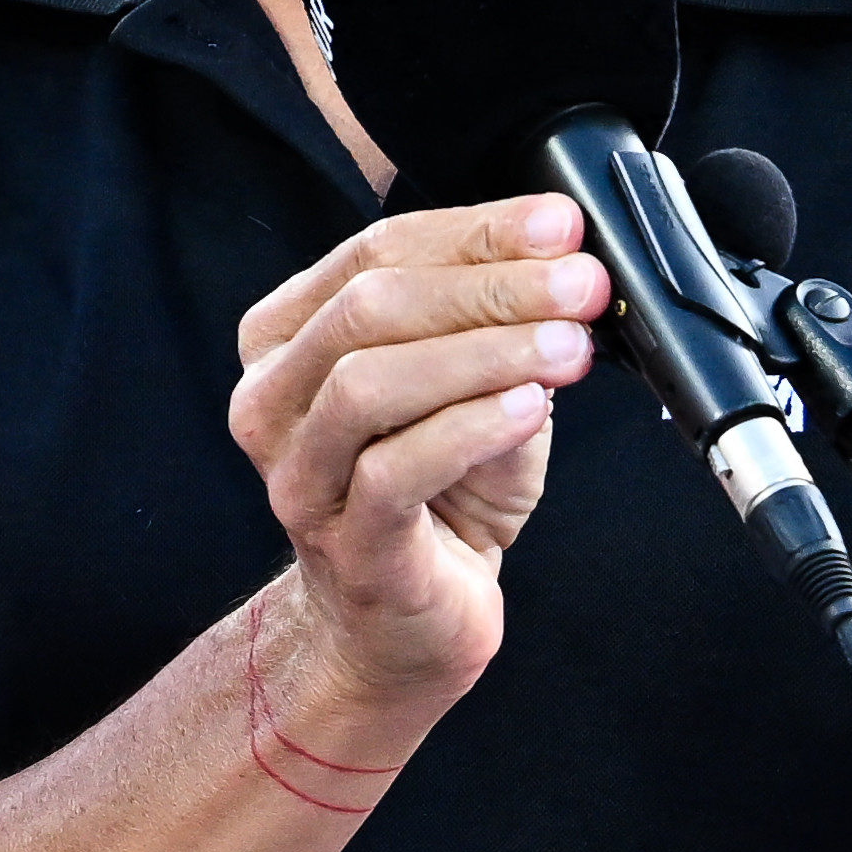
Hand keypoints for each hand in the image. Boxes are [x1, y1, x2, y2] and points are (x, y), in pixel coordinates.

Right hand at [224, 194, 603, 729]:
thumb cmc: (438, 496)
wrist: (404, 626)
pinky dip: (470, 428)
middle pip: (369, 308)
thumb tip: (567, 263)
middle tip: (580, 284)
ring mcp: (297, 476)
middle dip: (488, 286)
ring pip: (369, 384)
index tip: (560, 225)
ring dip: (483, 354)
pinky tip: (530, 408)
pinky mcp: (343, 544)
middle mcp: (271, 399)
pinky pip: (394, 472)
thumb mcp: (473, 386)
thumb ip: (499, 323)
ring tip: (568, 347)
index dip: (475, 231)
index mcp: (289, 338)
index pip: (376, 253)